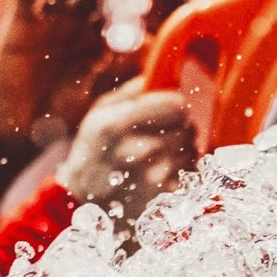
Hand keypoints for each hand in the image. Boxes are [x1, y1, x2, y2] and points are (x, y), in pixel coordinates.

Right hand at [0, 0, 201, 140]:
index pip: (119, 10)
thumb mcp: (100, 90)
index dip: (133, 2)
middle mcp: (75, 20)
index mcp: (99, 34)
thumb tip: (156, 54)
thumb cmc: (65, 111)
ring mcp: (48, 18)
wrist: (22, 128)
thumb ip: (123, 71)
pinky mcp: (20, 21)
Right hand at [58, 83, 199, 233]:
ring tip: (164, 153)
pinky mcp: (166, 196)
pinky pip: (192, 172)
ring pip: (191, 149)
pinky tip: (166, 171)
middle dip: (182, 126)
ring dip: (184, 149)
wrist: (83, 202)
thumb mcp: (98, 115)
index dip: (178, 102)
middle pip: (187, 126)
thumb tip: (158, 73)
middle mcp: (138, 151)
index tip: (174, 105)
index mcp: (116, 125)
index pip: (175, 104)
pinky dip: (185, 169)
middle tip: (169, 131)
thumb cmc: (93, 153)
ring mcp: (154, 177)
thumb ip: (129, 93)